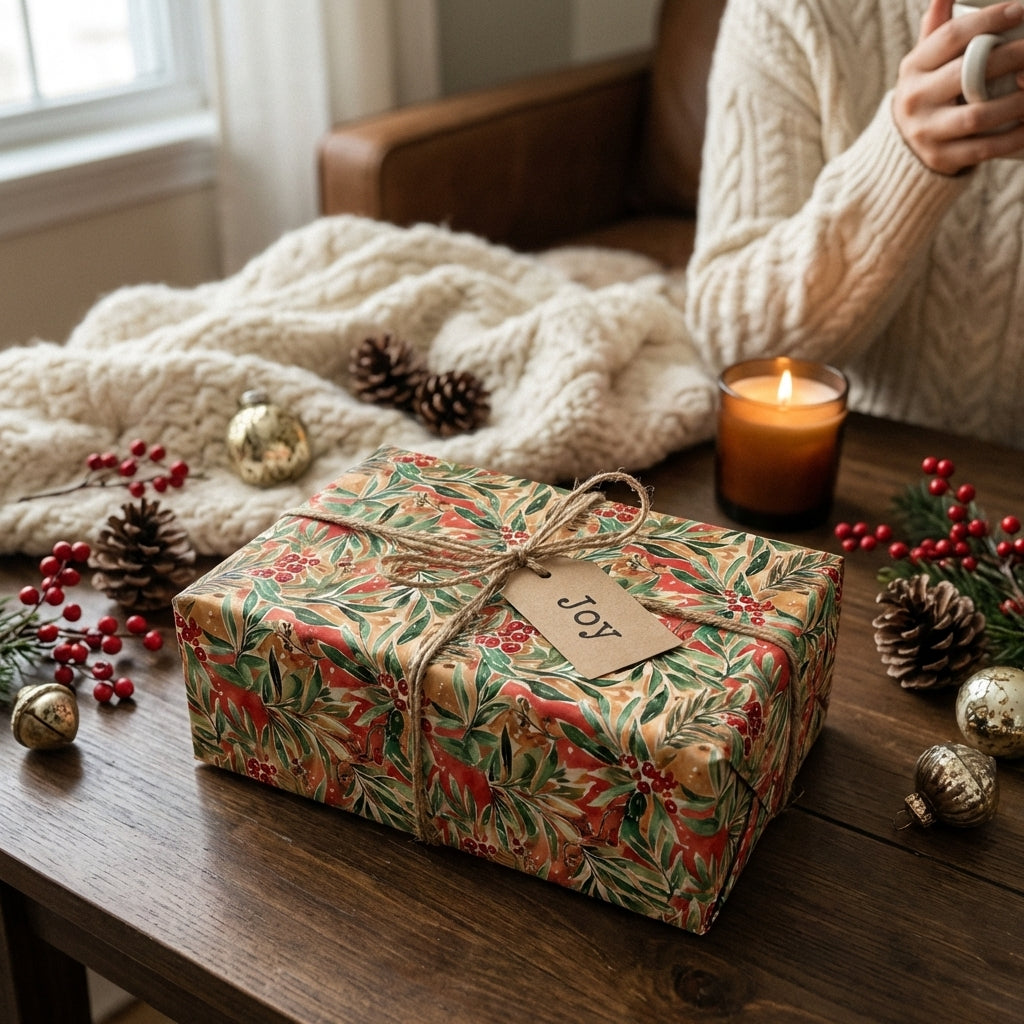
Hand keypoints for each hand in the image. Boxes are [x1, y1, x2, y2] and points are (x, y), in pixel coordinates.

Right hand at [893, 0, 1023, 173]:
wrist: (903, 148)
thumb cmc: (928, 92)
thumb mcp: (923, 61)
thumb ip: (937, 29)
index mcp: (912, 69)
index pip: (951, 37)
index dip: (988, 21)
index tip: (1020, 10)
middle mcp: (915, 100)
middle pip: (967, 74)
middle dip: (1011, 57)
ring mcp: (926, 133)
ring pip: (977, 116)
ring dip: (1017, 101)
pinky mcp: (941, 159)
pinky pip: (984, 149)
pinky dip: (1014, 137)